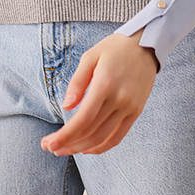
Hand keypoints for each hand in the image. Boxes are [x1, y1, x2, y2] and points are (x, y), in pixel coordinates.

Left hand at [40, 30, 158, 155]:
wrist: (145, 45)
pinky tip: (87, 148)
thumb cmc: (114, 49)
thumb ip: (77, 82)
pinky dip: (101, 147)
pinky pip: (118, 137)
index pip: (83, 119)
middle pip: (91, 132)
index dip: (65, 136)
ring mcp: (129, 108)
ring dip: (81, 148)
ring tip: (64, 149)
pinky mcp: (136, 112)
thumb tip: (66, 106)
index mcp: (105, 84)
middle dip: (68, 144)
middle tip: (50, 147)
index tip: (48, 144)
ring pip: (103, 138)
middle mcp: (119, 99)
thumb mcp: (90, 56)